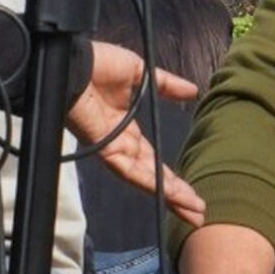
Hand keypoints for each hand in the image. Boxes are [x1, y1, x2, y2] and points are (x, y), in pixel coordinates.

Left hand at [67, 41, 203, 226]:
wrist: (75, 61)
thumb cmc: (99, 64)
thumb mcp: (142, 74)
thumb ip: (167, 85)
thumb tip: (193, 91)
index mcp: (126, 130)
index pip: (153, 160)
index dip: (172, 177)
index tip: (192, 191)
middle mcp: (120, 144)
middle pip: (152, 176)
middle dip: (176, 195)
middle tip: (199, 212)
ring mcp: (112, 149)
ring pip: (145, 179)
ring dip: (170, 195)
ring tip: (193, 210)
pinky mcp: (104, 148)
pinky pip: (130, 171)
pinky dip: (151, 183)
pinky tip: (171, 194)